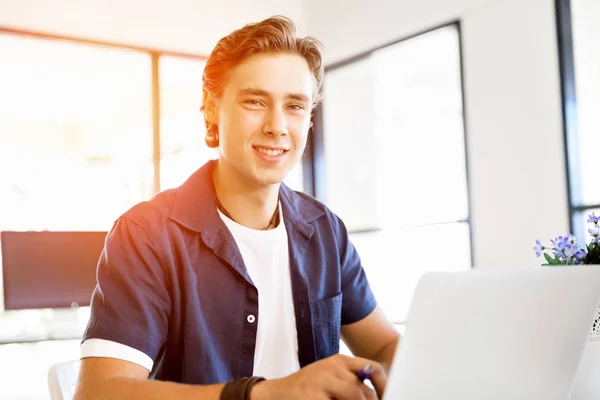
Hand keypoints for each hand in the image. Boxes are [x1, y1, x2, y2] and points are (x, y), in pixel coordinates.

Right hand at [251, 354, 386, 399]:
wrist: (275, 394)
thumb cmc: (306, 388)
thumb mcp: (329, 378)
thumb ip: (351, 381)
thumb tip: (377, 394)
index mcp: (339, 361)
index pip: (372, 369)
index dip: (384, 386)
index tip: (390, 396)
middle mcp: (331, 368)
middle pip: (364, 390)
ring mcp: (321, 382)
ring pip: (355, 397)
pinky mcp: (313, 396)